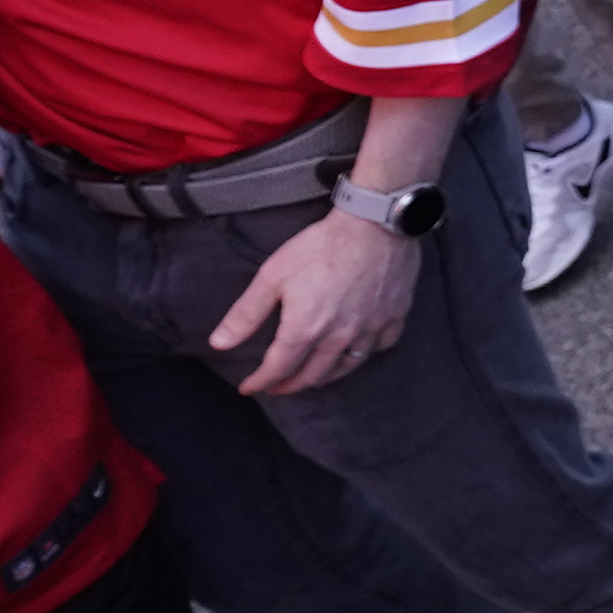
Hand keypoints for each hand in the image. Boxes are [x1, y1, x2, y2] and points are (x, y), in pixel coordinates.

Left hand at [211, 206, 422, 396]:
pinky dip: (363, 356)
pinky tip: (356, 351)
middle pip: (312, 375)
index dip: (260, 382)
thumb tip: (218, 344)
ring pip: (345, 368)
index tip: (248, 388)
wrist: (374, 224)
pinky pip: (378, 349)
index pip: (278, 368)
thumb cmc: (319, 246)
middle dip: (290, 385)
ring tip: (311, 377)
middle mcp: (338, 339)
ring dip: (323, 378)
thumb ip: (246, 314)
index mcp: (305, 329)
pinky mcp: (394, 318)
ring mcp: (370, 331)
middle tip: (277, 386)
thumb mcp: (272, 275)